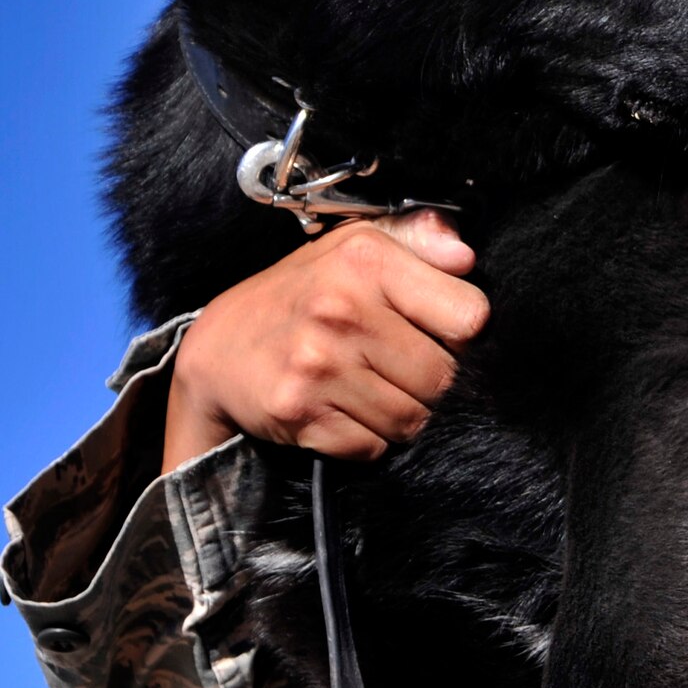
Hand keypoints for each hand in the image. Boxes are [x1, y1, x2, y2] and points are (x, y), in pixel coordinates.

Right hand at [162, 209, 489, 470]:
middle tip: (405, 371)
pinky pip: (373, 446)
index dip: (465, 334)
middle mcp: (341, 309)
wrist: (218, 348)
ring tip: (377, 391)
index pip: (470, 317)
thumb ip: (419, 241)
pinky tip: (348, 412)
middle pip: (444, 377)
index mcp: (367, 261)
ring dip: (404, 416)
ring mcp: (318, 364)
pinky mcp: (299, 411)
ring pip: (412, 419)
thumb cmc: (305, 294)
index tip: (442, 334)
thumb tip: (467, 257)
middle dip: (435, 384)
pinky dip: (370, 440)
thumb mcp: (355, 248)